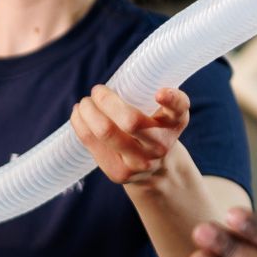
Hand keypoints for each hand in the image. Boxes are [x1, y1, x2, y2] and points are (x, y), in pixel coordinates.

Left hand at [70, 84, 189, 187]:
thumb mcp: (166, 115)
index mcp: (174, 123)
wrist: (157, 171)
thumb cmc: (156, 131)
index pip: (178, 109)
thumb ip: (152, 100)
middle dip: (106, 100)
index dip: (171, 99)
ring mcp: (139, 162)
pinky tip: (78, 115)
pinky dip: (79, 123)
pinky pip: (91, 143)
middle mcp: (160, 144)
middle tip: (97, 90)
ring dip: (87, 111)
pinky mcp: (119, 173)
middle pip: (130, 121)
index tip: (159, 93)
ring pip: (105, 132)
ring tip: (84, 103)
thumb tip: (116, 84)